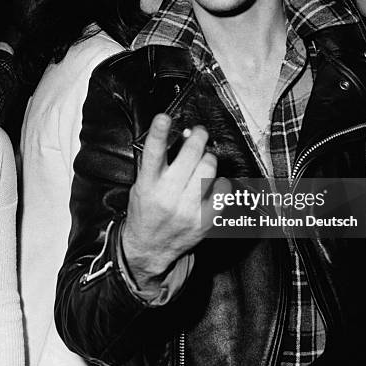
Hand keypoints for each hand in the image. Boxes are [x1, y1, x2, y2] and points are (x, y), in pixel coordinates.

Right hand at [122, 113, 226, 284]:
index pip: (153, 153)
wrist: (149, 248)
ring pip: (209, 167)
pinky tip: (211, 185)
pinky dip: (219, 182)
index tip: (164, 117)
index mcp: (148, 185)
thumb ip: (157, 163)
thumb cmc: (146, 211)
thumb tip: (182, 137)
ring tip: (203, 160)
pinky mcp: (205, 220)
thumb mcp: (142, 185)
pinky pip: (223, 189)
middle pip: (191, 155)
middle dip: (198, 137)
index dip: (159, 133)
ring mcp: (188, 209)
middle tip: (199, 132)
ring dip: (208, 158)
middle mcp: (168, 196)